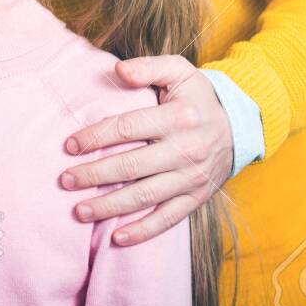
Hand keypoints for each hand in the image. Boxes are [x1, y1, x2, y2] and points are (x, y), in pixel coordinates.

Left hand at [58, 55, 231, 244]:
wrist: (240, 126)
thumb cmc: (197, 96)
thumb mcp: (179, 71)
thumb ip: (148, 67)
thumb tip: (118, 71)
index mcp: (179, 117)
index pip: (128, 128)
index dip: (96, 136)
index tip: (70, 145)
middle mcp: (186, 150)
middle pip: (132, 166)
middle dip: (95, 175)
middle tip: (65, 180)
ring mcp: (192, 177)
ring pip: (145, 196)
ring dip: (110, 206)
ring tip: (79, 211)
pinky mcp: (197, 197)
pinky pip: (168, 219)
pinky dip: (143, 231)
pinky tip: (116, 238)